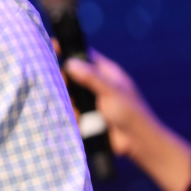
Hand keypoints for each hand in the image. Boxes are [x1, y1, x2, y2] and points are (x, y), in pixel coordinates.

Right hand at [59, 46, 190, 190]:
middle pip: (74, 76)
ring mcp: (92, 101)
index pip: (85, 57)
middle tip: (59, 81)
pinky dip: (71, 114)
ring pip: (70, 95)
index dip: (70, 52)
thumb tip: (70, 62)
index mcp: (106, 73)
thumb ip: (91, 77)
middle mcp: (97, 85)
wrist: (137, 143)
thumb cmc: (131, 112)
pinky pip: (72, 111)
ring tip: (72, 105)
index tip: (54, 47)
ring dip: (68, 99)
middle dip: (65, 79)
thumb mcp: (111, 91)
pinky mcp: (87, 117)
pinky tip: (77, 119)